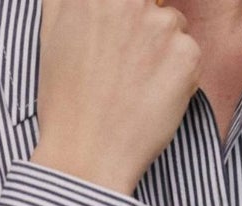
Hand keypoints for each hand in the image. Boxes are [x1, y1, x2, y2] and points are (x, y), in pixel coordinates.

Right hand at [30, 0, 202, 195]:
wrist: (87, 155)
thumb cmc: (65, 100)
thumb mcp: (52, 32)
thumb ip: (68, 0)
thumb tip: (82, 0)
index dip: (127, 13)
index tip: (122, 38)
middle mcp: (131, 0)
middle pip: (151, 2)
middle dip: (144, 24)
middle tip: (128, 62)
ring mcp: (162, 25)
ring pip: (173, 23)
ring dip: (163, 47)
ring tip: (136, 84)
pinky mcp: (187, 55)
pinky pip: (190, 54)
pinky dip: (178, 74)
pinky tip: (152, 97)